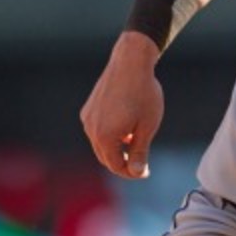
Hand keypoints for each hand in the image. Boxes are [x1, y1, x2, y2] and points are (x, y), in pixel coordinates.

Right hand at [80, 31, 163, 178]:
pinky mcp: (88, 109)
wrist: (131, 63)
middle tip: (140, 164)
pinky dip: (110, 135)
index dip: (131, 172)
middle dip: (122, 163)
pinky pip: (98, 129)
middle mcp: (91, 129)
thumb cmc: (144, 94)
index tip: (145, 173)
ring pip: (100, 143)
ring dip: (116, 148)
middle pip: (106, 157)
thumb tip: (136, 173)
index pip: (116, 165)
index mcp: (105, 137)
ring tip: (135, 142)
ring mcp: (88, 118)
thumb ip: (140, 152)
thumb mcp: (147, 126)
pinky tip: (126, 127)